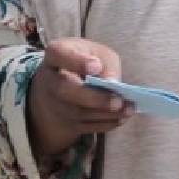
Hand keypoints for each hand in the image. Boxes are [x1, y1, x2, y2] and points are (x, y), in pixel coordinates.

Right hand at [26, 38, 132, 159]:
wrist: (61, 85)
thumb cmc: (83, 62)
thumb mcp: (95, 51)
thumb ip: (106, 62)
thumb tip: (113, 82)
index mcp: (55, 55)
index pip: (58, 54)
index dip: (76, 61)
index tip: (96, 66)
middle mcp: (50, 80)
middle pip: (65, 90)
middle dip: (94, 98)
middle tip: (118, 101)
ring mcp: (55, 105)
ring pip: (79, 113)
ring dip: (106, 113)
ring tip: (129, 109)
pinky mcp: (66, 123)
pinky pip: (86, 126)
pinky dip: (106, 123)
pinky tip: (121, 117)